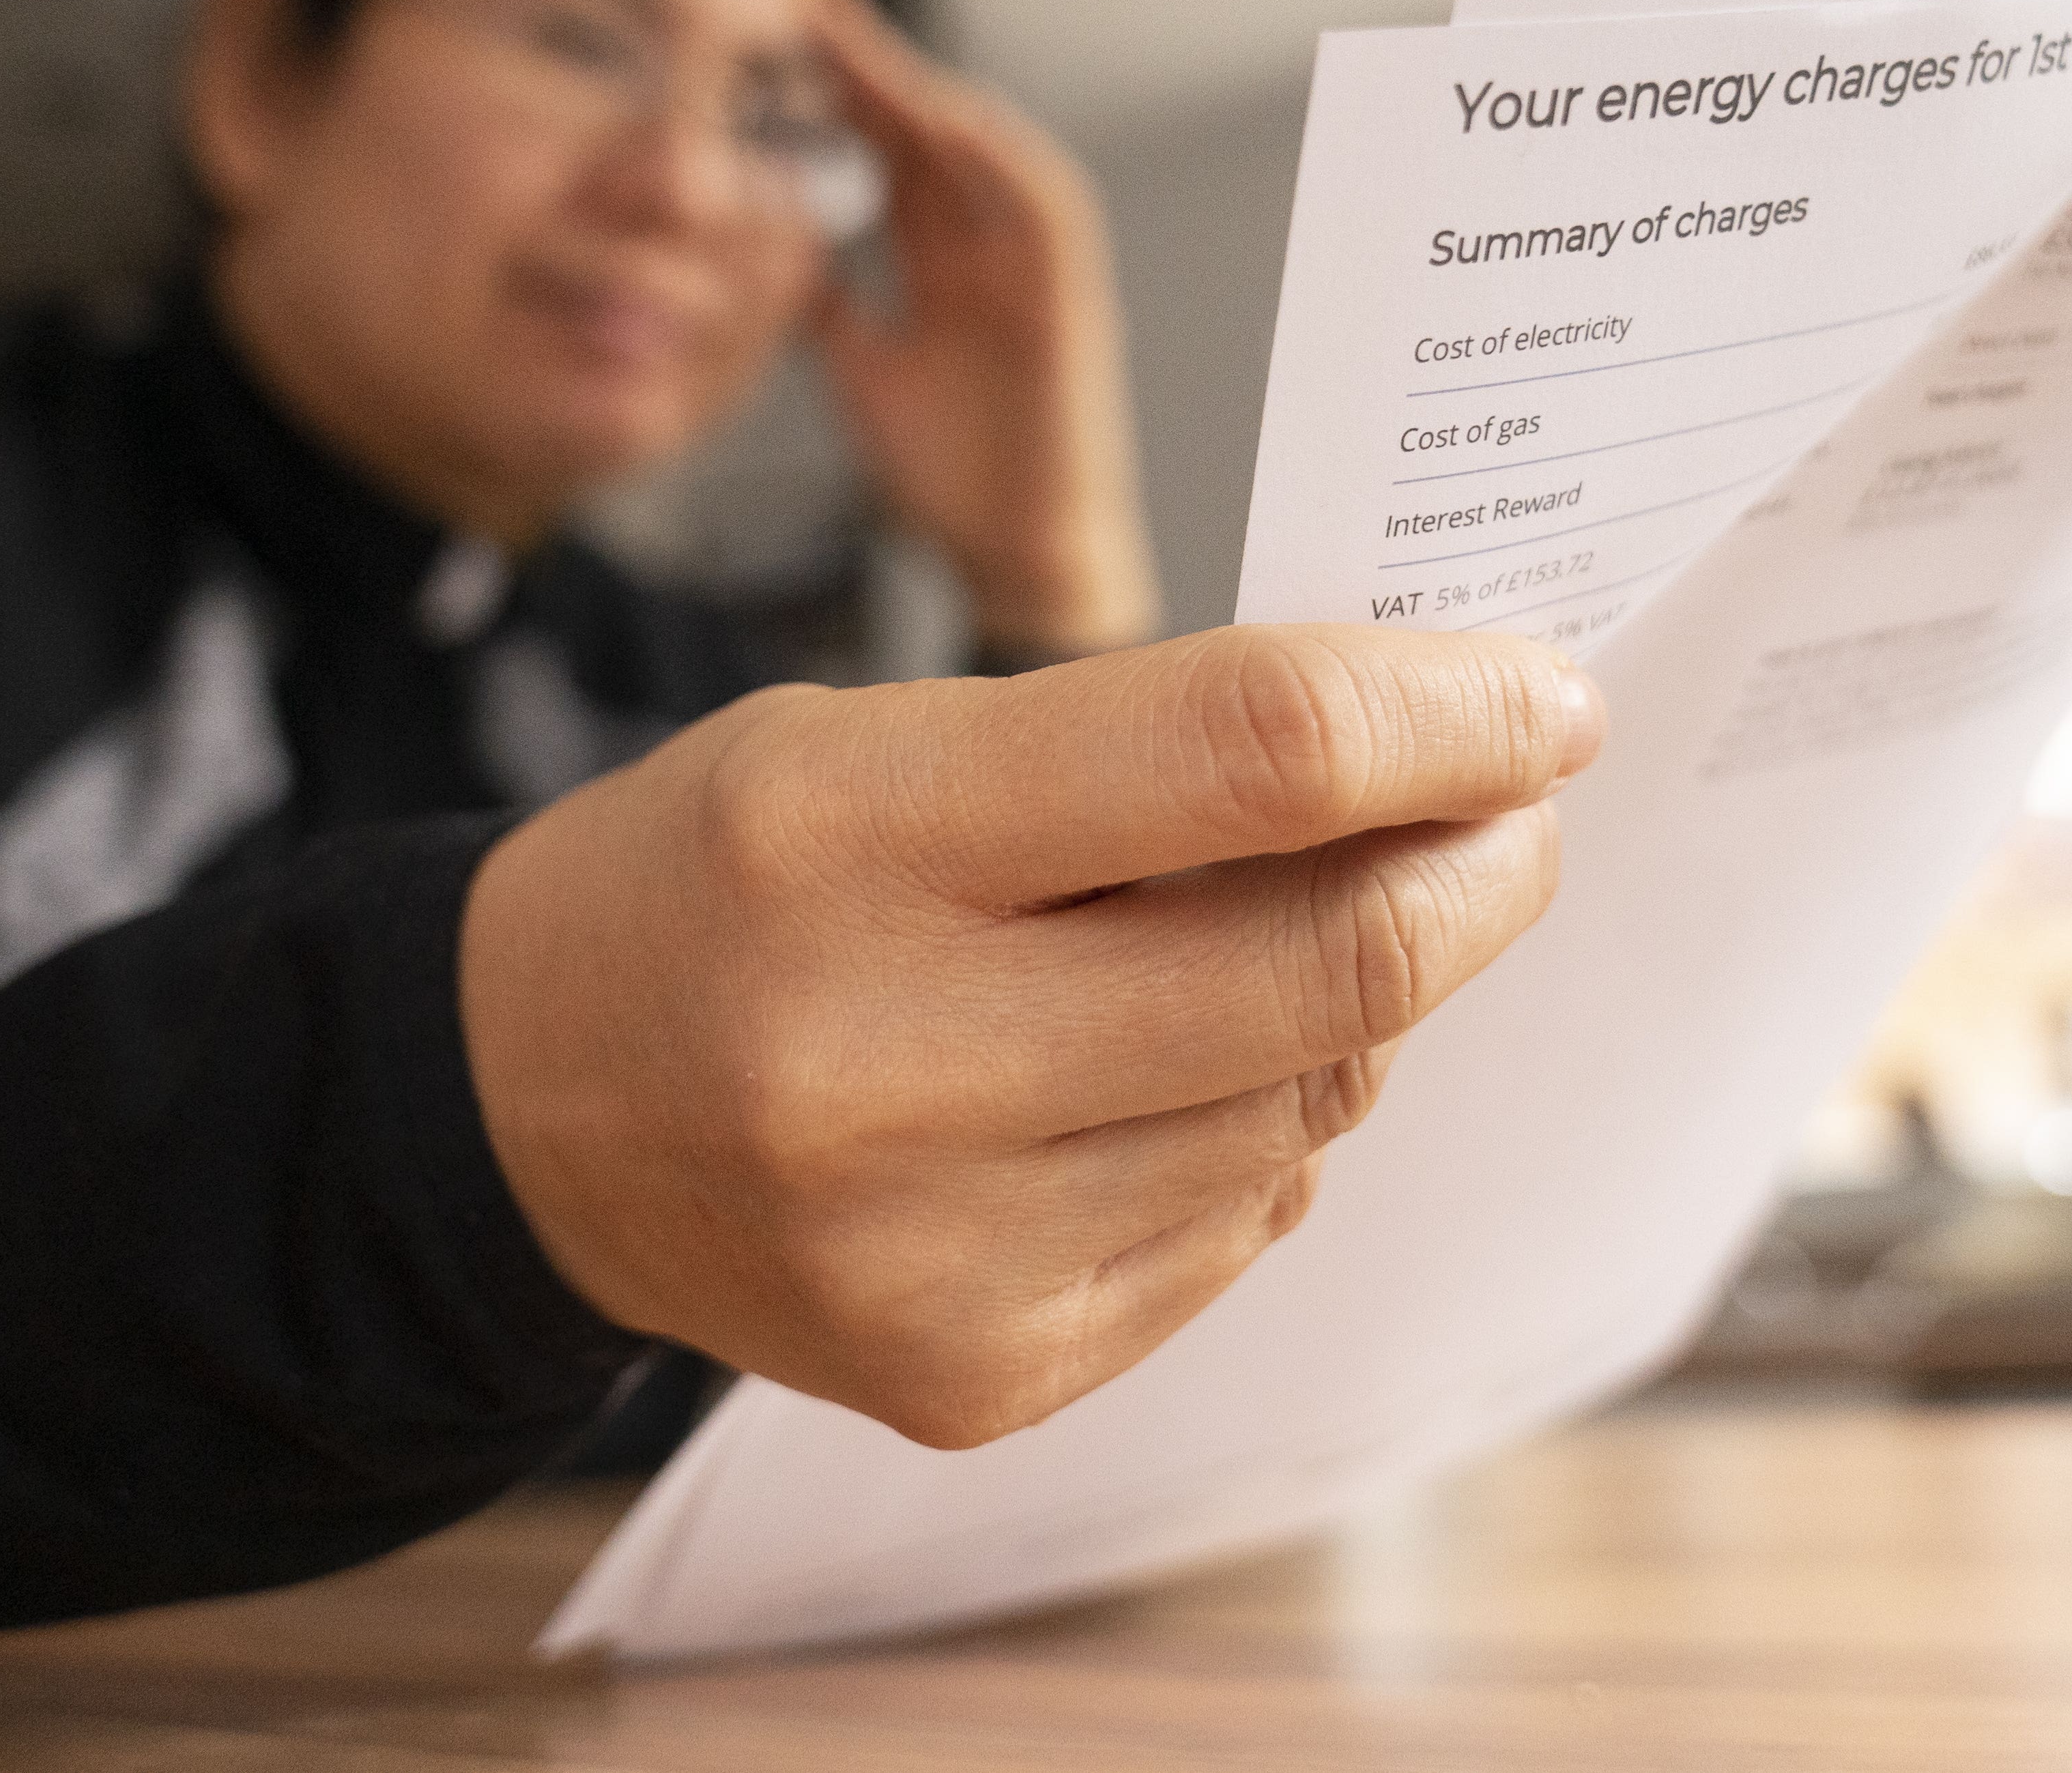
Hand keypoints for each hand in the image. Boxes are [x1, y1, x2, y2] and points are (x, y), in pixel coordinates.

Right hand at [460, 623, 1605, 1447]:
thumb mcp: (880, 736)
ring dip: (1349, 1007)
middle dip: (1478, 876)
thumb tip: (1435, 766)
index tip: (1543, 697)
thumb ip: (1145, 748)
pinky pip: (1240, 1230)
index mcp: (845, 833)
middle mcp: (882, 1061)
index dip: (1445, 715)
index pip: (1247, 755)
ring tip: (1254, 946)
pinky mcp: (979, 1374)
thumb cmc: (721, 880)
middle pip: (1330, 965)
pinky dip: (1251, 1132)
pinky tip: (1151, 1083)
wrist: (528, 1108)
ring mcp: (936, 1252)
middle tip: (1513, 817)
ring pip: (1309, 1107)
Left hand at [810, 0, 1160, 659]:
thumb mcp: (862, 377)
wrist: (1013, 558)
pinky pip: (1046, 210)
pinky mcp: (1070, 301)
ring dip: (928, 97)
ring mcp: (1029, 272)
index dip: (841, 104)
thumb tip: (772, 254)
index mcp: (942, 269)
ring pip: (984, 156)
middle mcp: (988, 255)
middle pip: (929, 141)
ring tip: (865, 46)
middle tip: (811, 7)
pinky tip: (950, 121)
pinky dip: (1002, 162)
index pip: (889, 163)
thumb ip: (830, 310)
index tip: (780, 50)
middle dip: (873, 73)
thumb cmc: (951, 480)